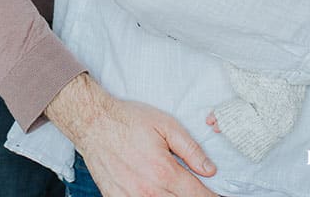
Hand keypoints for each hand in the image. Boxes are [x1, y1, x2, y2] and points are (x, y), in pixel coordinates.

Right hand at [46, 73, 217, 196]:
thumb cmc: (128, 120)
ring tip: (173, 187)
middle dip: (193, 196)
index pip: (198, 195)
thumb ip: (191, 149)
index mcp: (164, 171)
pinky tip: (153, 190)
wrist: (93, 122)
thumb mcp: (165, 125)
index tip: (216, 194)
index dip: (211, 196)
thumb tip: (210, 170)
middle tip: (193, 188)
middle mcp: (148, 190)